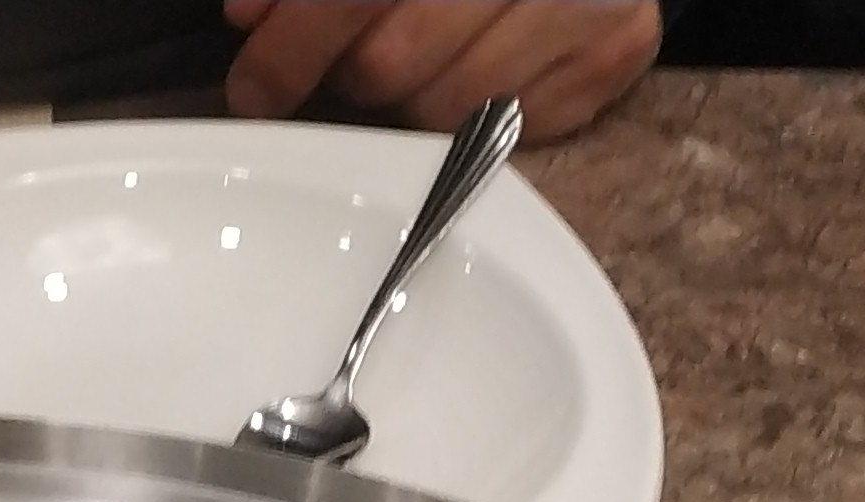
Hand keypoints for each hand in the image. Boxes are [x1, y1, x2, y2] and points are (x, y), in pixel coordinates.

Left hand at [222, 2, 661, 141]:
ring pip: (448, 108)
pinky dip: (482, 108)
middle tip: (359, 57)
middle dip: (358, 73)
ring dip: (416, 97)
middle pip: (392, 65)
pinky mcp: (616, 50)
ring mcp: (585, 4)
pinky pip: (512, 127)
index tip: (254, 89)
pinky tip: (485, 62)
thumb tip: (249, 17)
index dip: (293, 46)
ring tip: (426, 56)